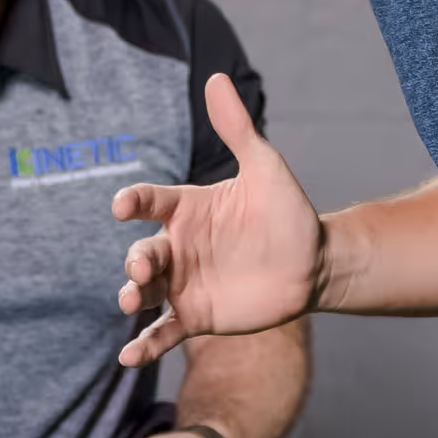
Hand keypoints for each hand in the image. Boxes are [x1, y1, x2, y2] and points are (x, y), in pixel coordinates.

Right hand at [110, 74, 322, 365]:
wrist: (314, 263)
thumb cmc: (287, 211)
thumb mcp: (264, 168)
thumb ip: (237, 130)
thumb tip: (215, 78)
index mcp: (187, 209)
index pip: (149, 202)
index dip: (133, 203)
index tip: (123, 207)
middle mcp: (178, 246)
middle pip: (143, 251)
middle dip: (136, 260)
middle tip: (142, 266)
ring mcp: (183, 283)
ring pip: (145, 290)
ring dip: (133, 295)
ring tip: (131, 303)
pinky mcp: (196, 316)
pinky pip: (163, 333)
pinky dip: (143, 347)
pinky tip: (128, 359)